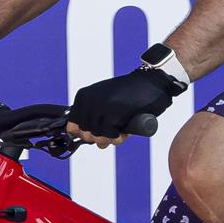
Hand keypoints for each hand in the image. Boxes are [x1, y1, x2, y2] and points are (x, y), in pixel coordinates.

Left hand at [67, 67, 182, 145]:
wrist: (152, 82)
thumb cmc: (129, 93)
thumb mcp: (104, 100)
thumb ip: (93, 116)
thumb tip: (90, 140)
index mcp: (83, 96)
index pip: (72, 127)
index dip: (85, 134)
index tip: (99, 131)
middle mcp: (88, 100)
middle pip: (85, 134)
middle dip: (99, 138)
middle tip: (113, 132)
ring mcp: (100, 107)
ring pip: (97, 137)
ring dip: (110, 139)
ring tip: (120, 131)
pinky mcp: (113, 114)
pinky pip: (110, 136)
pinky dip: (118, 138)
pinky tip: (125, 131)